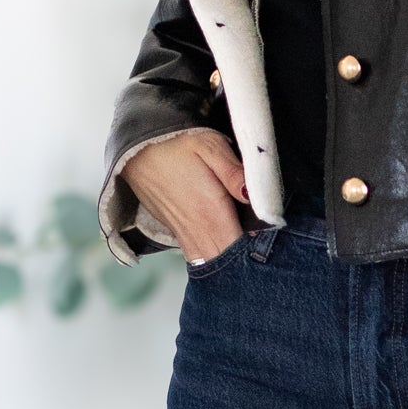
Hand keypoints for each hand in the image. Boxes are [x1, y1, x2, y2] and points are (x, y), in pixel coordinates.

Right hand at [126, 129, 251, 263]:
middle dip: (246, 263)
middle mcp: (198, 229)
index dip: (258, 252)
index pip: (240, 248)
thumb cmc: (176, 144)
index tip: (271, 245)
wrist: (136, 149)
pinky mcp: (176, 232)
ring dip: (228, 264)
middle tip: (264, 254)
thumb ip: (233, 172)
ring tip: (246, 256)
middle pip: (227, 262)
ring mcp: (185, 234)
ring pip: (210, 263)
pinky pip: (197, 256)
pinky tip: (224, 252)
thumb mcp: (209, 146)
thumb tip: (254, 195)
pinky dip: (212, 259)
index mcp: (211, 211)